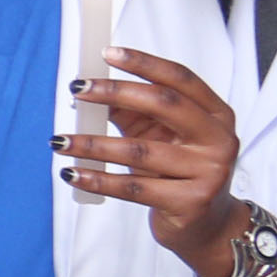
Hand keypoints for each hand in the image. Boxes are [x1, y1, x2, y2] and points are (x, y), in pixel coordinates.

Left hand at [61, 49, 247, 272]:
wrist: (205, 224)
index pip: (180, 79)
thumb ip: (131, 110)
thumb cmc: (175, 169)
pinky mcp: (190, 202)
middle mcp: (218, 140)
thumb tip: (87, 89)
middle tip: (76, 89)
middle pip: (164, 104)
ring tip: (58, 141)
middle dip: (114, 92)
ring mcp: (209, 172)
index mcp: (215, 114)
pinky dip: (96, 178)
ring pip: (139, 150)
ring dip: (91, 144)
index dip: (144, 63)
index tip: (107, 52)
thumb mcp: (158, 134)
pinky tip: (71, 173)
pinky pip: (132, 187)